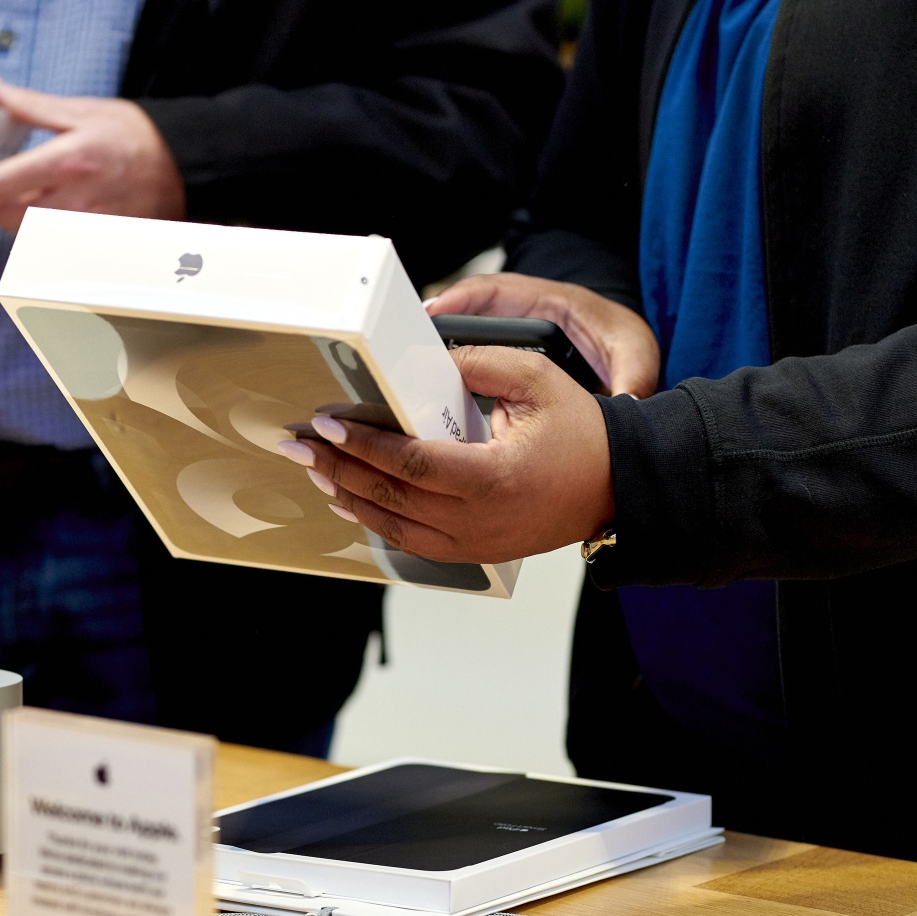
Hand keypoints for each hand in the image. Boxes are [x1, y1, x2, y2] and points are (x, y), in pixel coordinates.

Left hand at [0, 73, 184, 230]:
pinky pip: (42, 243)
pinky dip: (21, 229)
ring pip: (16, 233)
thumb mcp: (82, 110)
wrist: (184, 170)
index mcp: (66, 162)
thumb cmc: (134, 136)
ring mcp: (80, 229)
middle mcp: (71, 202)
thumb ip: (30, 104)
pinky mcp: (88, 244)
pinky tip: (13, 211)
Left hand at [277, 347, 614, 562]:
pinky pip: (411, 543)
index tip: (327, 425)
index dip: (362, 444)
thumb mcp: (537, 381)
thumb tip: (424, 364)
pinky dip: (375, 521)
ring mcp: (473, 542)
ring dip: (349, 496)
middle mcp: (477, 519)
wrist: (617, 487)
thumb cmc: (583, 436)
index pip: (409, 462)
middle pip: (389, 496)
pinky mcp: (473, 551)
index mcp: (492, 478)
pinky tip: (351, 501)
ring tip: (315, 470)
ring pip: (393, 525)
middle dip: (337, 467)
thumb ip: (478, 365)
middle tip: (298, 446)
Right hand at [423, 272, 661, 398]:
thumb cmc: (625, 343)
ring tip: (404, 377)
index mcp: (549, 301)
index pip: (496, 289)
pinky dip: (448, 382)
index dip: (461, 297)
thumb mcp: (637, 354)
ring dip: (436, 356)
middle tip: (400, 347)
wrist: (627, 361)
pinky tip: (429, 403)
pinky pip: (470, 367)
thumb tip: (626, 398)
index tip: (434, 312)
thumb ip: (633, 372)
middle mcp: (521, 316)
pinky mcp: (505, 364)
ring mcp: (510, 339)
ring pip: (464, 342)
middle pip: (466, 315)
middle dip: (433, 328)